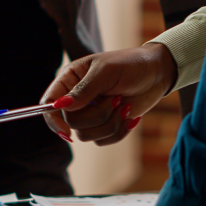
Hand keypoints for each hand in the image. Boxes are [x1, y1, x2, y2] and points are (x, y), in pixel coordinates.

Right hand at [39, 43, 177, 145]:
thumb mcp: (106, 72)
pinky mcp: (106, 125)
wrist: (157, 73)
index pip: (48, 103)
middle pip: (71, 123)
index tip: (67, 131)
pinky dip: (119, 130)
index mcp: (70, 79)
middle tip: (114, 98)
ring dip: (110, 123)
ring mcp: (91, 113)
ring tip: (123, 104)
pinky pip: (103, 141)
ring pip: (87, 135)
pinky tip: (130, 115)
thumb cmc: (130, 64)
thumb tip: (59, 106)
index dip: (53, 119)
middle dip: (97, 116)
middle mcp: (77, 98)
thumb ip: (83, 90)